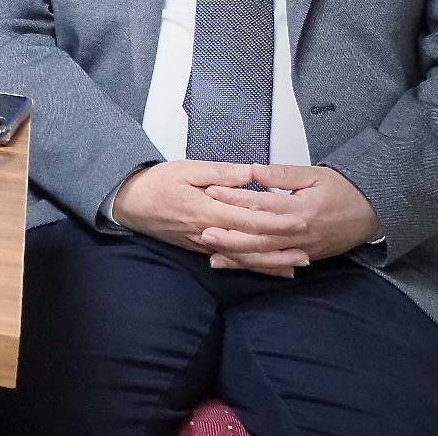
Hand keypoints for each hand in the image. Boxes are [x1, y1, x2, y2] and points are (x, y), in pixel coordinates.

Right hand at [111, 160, 309, 275]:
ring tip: (295, 264)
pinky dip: (251, 265)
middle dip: (280, 248)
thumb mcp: (186, 169)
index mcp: (206, 209)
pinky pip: (230, 260)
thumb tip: (249, 173)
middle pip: (249, 244)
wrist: (129, 203)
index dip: (276, 222)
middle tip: (308, 250)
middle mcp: (207, 232)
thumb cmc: (156, 182)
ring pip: (241, 257)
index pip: (248, 219)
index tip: (300, 221)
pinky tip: (269, 269)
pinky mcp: (200, 249)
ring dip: (270, 262)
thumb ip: (220, 173)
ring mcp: (203, 244)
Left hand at [199, 164, 381, 268]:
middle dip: (229, 233)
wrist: (373, 213)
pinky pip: (274, 264)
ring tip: (210, 249)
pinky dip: (252, 265)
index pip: (261, 204)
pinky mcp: (304, 257)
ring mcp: (301, 248)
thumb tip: (252, 170)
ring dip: (236, 253)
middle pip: (258, 235)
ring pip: (263, 255)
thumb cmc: (343, 191)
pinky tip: (231, 264)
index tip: (211, 191)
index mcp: (300, 208)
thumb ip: (282, 173)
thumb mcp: (314, 174)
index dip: (234, 198)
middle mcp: (298, 232)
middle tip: (202, 228)